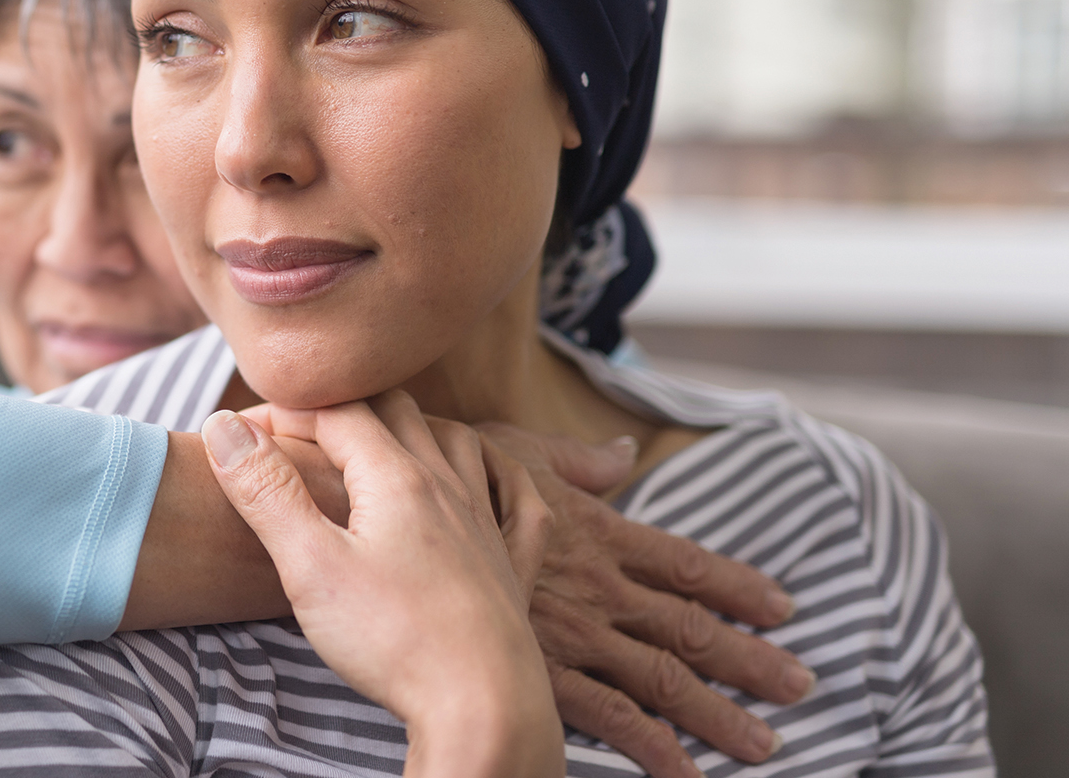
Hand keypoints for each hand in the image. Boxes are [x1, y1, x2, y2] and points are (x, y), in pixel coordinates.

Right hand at [206, 391, 562, 777]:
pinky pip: (519, 498)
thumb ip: (266, 492)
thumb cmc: (393, 638)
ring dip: (416, 425)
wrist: (482, 705)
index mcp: (396, 478)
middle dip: (345, 406)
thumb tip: (224, 426)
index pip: (336, 413)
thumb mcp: (309, 565)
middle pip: (398, 411)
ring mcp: (485, 523)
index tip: (246, 430)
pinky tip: (487, 478)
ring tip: (381, 437)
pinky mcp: (513, 565)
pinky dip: (500, 472)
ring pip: (458, 441)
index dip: (287, 411)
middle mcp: (447, 486)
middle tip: (302, 427)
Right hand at [480, 422, 815, 777]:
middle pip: (692, 629)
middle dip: (750, 660)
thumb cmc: (446, 477)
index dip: (737, 586)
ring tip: (764, 745)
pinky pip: (610, 717)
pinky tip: (685, 774)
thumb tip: (621, 453)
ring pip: (665, 680)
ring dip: (718, 714)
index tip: (782, 607)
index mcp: (597, 533)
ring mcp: (575, 634)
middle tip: (802, 685)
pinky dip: (652, 747)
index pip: (686, 564)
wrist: (393, 514)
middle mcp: (600, 588)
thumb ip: (575, 460)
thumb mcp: (514, 449)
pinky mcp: (541, 671)